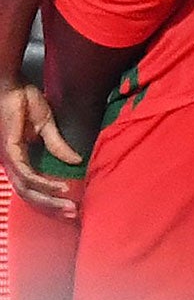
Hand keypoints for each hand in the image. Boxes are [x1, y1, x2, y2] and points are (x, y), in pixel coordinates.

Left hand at [0, 82, 80, 215]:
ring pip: (27, 188)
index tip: (72, 205)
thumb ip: (58, 145)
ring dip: (48, 199)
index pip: (33, 185)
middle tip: (72, 214)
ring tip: (69, 205)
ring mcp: (10, 158)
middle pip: (29, 193)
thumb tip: (76, 161)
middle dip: (51, 206)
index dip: (51, 197)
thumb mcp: (47, 125)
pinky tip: (59, 186)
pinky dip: (43, 182)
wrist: (11, 85)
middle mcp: (12, 162)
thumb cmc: (25, 100)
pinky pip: (27, 173)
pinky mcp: (11, 151)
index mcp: (20, 157)